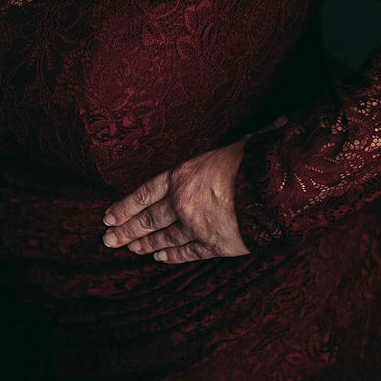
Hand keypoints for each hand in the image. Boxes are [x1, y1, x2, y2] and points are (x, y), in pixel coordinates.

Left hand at [100, 116, 286, 262]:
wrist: (273, 190)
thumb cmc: (256, 160)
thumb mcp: (236, 144)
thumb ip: (235, 144)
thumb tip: (272, 121)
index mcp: (182, 175)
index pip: (144, 193)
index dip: (125, 206)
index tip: (108, 217)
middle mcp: (182, 202)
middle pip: (148, 219)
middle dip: (126, 230)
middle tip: (107, 240)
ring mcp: (196, 226)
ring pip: (164, 238)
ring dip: (145, 245)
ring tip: (129, 249)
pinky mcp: (213, 245)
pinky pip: (187, 253)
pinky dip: (172, 256)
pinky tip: (160, 259)